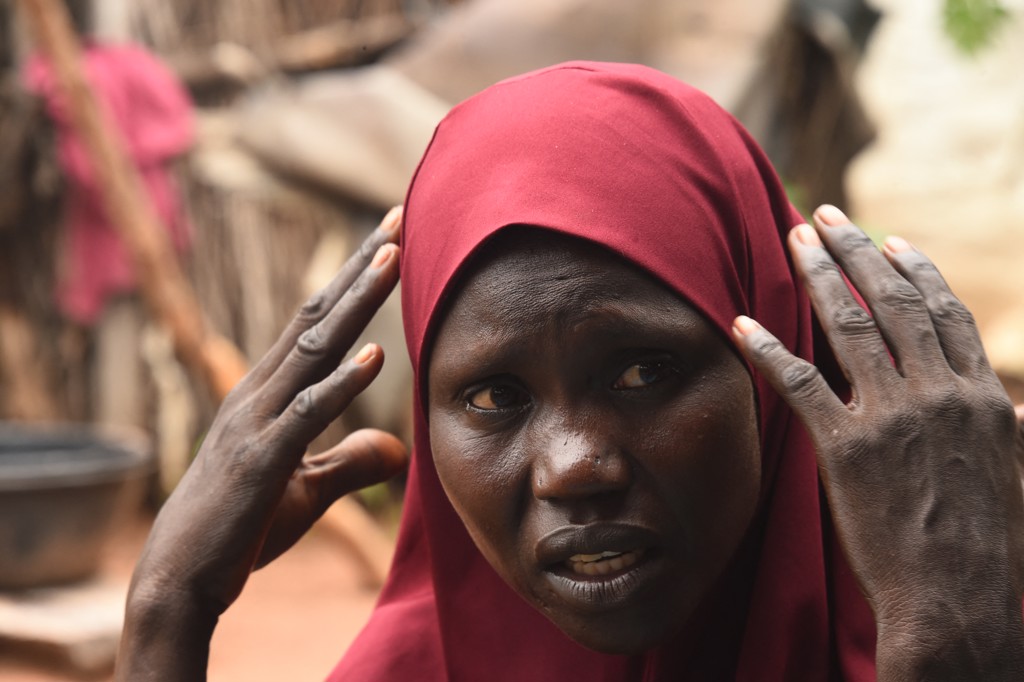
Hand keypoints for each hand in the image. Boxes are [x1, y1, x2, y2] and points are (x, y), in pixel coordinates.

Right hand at [127, 207, 407, 617]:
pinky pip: (306, 416)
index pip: (317, 323)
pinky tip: (374, 356)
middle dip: (360, 267)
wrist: (181, 578)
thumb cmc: (240, 531)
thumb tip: (399, 445)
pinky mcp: (262, 462)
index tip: (391, 240)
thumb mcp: (307, 491)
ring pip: (314, 350)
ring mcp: (257, 423)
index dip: (354, 279)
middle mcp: (259, 393)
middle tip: (399, 218)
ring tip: (394, 257)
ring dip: (356, 303)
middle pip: (317, 317)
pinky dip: (340, 385)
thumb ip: (351, 462)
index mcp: (267, 393)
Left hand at [732, 205, 1023, 677]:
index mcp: (982, 395)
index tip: (889, 240)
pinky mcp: (845, 447)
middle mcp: (939, 393)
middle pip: (893, 302)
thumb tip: (1017, 405)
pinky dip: (768, 349)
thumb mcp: (1018, 474)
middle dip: (856, 251)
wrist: (958, 600)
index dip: (913, 270)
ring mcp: (891, 416)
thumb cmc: (990, 546)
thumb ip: (1012, 429)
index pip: (943, 313)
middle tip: (825, 216)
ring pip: (850, 325)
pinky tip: (741, 323)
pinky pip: (800, 383)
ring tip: (793, 239)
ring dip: (818, 276)